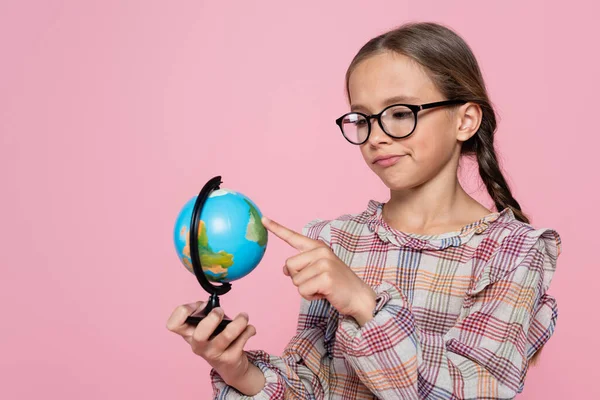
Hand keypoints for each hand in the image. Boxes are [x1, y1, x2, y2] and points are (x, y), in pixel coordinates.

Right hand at [166, 302, 264, 394]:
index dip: (184, 311)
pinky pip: (242, 339)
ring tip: (244, 316)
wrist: (230, 367)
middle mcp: (198, 346)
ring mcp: (214, 354)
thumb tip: (214, 306)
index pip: (173, 325)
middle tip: (220, 312)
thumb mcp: (208, 326)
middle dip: (213, 319)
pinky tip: (249, 329)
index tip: (199, 305)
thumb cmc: (217, 338)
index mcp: (189, 334)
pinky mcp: (230, 359)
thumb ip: (208, 313)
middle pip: (199, 335)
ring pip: (226, 336)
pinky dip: (249, 330)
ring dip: (238, 322)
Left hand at [262, 217, 376, 325]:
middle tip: (316, 282)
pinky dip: (310, 297)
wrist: (359, 297)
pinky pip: (302, 290)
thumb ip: (302, 266)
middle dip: (298, 278)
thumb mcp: (318, 271)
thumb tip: (284, 270)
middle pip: (289, 265)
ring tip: (323, 288)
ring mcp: (324, 263)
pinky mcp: (326, 278)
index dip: (276, 228)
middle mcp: (321, 251)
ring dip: (305, 289)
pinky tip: (325, 294)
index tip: (263, 219)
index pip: (293, 237)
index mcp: (318, 247)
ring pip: (295, 280)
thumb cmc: (337, 285)